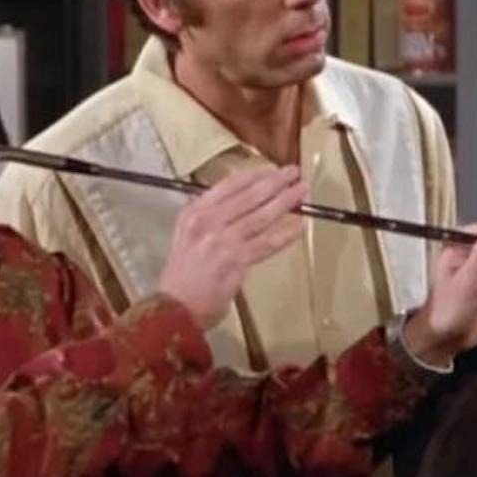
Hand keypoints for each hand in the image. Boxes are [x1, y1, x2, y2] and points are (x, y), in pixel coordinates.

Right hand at [157, 166, 307, 329]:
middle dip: (275, 182)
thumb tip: (232, 199)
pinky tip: (300, 226)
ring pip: (261, 216)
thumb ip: (206, 216)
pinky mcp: (236, 260)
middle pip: (249, 196)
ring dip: (285, 201)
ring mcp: (222, 240)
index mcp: (194, 212)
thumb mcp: (185, 234)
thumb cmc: (182, 274)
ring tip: (302, 192)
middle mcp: (207, 221)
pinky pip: (267, 244)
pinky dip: (285, 235)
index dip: (254, 175)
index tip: (272, 168)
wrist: (174, 307)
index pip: (229, 185)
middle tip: (295, 172)